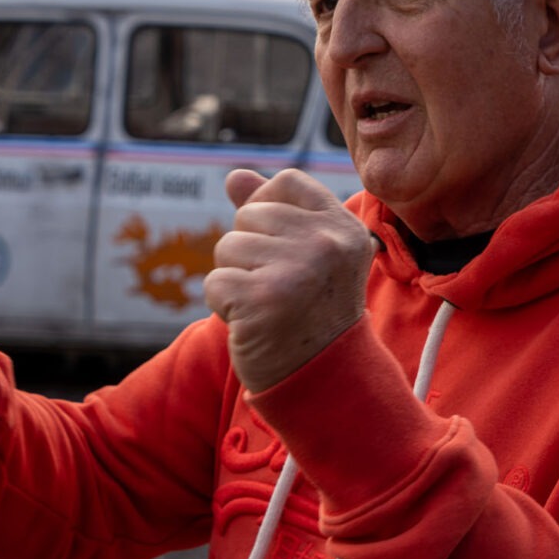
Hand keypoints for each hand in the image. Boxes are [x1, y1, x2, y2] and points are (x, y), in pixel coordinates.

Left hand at [203, 170, 373, 393]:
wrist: (326, 382)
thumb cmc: (312, 313)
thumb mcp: (307, 256)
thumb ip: (275, 212)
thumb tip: (234, 176)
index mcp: (343, 228)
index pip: (287, 182)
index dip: (269, 207)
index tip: (280, 246)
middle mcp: (325, 243)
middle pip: (249, 215)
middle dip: (249, 252)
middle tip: (278, 288)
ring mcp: (296, 270)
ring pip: (228, 248)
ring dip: (236, 280)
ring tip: (267, 306)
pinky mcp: (264, 300)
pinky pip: (215, 283)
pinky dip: (224, 307)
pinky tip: (253, 323)